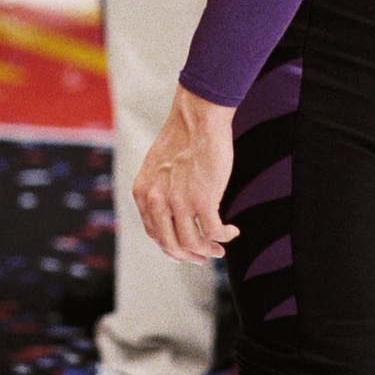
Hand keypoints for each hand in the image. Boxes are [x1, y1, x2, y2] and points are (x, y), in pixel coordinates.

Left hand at [133, 84, 240, 263]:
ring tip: (219, 249)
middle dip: (189, 256)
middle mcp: (156, 200)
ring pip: (192, 244)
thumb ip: (160, 191)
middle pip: (171, 245)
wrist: (197, 117)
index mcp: (143, 192)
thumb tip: (172, 217)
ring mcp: (178, 202)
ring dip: (208, 251)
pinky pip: (214, 232)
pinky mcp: (203, 200)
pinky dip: (224, 236)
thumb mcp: (159, 168)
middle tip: (205, 257)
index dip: (172, 247)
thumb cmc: (182, 139)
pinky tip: (232, 231)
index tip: (186, 251)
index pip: (155, 233)